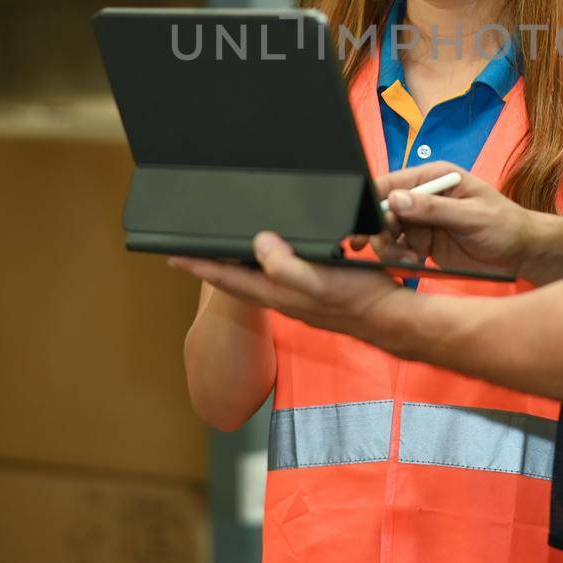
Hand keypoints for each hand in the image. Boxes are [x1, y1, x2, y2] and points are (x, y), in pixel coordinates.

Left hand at [170, 232, 407, 343]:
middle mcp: (280, 296)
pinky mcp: (309, 292)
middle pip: (233, 280)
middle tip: (184, 252)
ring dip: (230, 265)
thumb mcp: (322, 280)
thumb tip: (259, 243)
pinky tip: (263, 255)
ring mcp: (294, 296)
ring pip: (252, 279)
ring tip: (213, 251)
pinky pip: (273, 276)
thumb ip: (287, 266)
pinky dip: (258, 264)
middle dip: (207, 266)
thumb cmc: (359, 300)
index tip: (172, 254)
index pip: (227, 278)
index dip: (198, 265)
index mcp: (277, 293)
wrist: (390, 318)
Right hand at [365, 162, 539, 278]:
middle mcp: (424, 196)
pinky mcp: (422, 243)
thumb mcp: (472, 216)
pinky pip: (398, 250)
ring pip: (387, 233)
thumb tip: (396, 200)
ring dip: (390, 249)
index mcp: (436, 177)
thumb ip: (434, 209)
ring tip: (410, 262)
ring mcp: (422, 221)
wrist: (521, 253)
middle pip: (384, 210)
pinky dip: (400, 260)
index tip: (366, 220)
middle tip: (385, 248)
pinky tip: (415, 266)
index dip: (375, 200)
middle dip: (380, 230)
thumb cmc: (506, 225)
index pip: (394, 182)